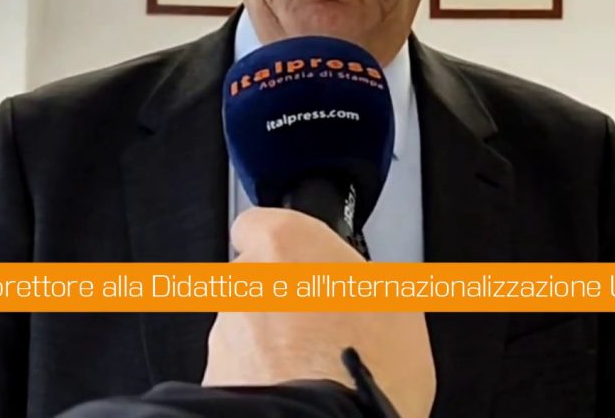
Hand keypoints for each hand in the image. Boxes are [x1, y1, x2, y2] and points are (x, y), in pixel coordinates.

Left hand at [203, 208, 436, 416]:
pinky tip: (296, 393)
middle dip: (282, 301)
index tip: (299, 259)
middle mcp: (246, 282)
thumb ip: (367, 281)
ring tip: (313, 370)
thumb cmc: (366, 370)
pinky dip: (258, 379)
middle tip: (321, 328)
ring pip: (245, 329)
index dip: (281, 243)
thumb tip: (373, 291)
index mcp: (287, 245)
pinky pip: (238, 369)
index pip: (259, 221)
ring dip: (271, 344)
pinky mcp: (214, 377)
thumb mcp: (401, 308)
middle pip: (256, 280)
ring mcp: (225, 333)